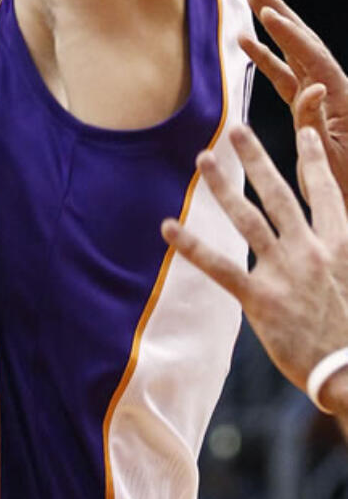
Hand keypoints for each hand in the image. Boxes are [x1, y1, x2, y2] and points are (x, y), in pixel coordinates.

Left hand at [161, 122, 347, 414]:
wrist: (347, 368)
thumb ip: (338, 256)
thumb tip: (327, 243)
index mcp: (340, 243)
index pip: (325, 190)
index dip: (313, 160)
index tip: (305, 133)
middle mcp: (312, 249)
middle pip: (280, 193)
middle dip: (257, 158)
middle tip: (236, 131)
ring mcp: (285, 272)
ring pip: (248, 219)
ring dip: (223, 187)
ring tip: (203, 160)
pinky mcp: (260, 299)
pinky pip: (220, 267)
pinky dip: (192, 246)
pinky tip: (168, 228)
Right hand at [241, 0, 347, 201]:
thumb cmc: (341, 189)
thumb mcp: (328, 161)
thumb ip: (317, 124)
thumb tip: (312, 88)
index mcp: (340, 101)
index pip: (312, 58)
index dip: (288, 36)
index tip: (265, 13)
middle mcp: (332, 92)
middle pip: (305, 44)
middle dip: (281, 15)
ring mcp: (320, 99)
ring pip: (294, 56)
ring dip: (272, 31)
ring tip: (252, 6)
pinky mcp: (309, 109)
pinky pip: (286, 76)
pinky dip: (268, 60)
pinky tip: (248, 47)